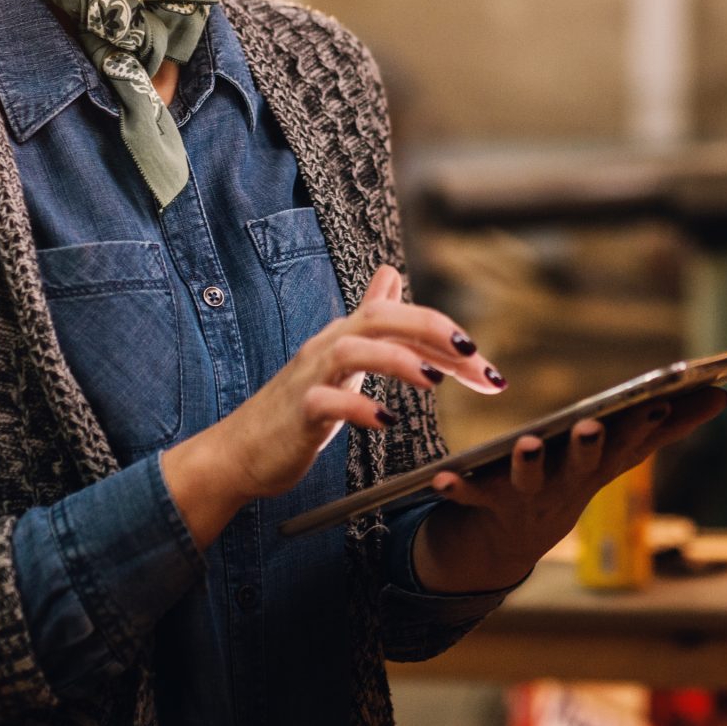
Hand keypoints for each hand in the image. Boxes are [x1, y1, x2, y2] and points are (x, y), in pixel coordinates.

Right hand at [160, 265, 500, 547]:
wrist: (241, 451)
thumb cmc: (296, 408)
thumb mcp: (339, 358)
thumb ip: (369, 320)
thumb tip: (392, 275)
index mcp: (346, 336)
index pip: (402, 318)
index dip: (446, 333)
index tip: (485, 364)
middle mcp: (328, 347)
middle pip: (380, 318)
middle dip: (431, 330)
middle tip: (473, 354)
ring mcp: (310, 377)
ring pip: (352, 350)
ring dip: (397, 360)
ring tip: (433, 381)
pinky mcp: (297, 413)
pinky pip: (325, 402)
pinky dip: (357, 409)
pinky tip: (386, 422)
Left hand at [408, 385, 726, 594]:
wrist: (505, 545)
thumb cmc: (570, 481)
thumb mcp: (619, 455)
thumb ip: (668, 425)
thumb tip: (723, 395)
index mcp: (599, 466)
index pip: (629, 444)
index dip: (643, 426)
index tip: (658, 402)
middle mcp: (567, 485)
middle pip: (583, 465)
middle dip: (590, 447)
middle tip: (593, 427)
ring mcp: (527, 498)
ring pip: (529, 481)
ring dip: (529, 464)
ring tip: (527, 445)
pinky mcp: (486, 503)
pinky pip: (469, 496)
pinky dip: (456, 488)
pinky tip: (441, 478)